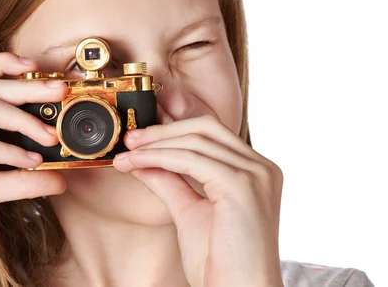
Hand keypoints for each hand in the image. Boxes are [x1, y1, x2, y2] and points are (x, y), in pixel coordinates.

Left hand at [113, 115, 283, 286]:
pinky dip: (159, 157)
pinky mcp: (241, 185)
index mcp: (254, 171)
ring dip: (154, 144)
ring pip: (195, 140)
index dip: (172, 130)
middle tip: (130, 140)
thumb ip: (170, 182)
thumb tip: (141, 160)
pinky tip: (137, 164)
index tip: (139, 139)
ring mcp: (255, 174)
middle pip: (206, 126)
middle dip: (163, 130)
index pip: (211, 133)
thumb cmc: (220, 262)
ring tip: (126, 154)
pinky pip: (190, 159)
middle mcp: (261, 167)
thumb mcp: (189, 211)